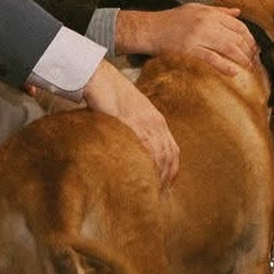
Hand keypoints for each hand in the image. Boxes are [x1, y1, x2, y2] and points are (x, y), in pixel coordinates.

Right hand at [82, 59, 178, 184]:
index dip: (171, 171)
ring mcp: (143, 123)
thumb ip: (138, 129)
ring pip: (157, 156)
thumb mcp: (133, 112)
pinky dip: (142, 164)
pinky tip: (137, 176)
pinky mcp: (129, 124)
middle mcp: (155, 123)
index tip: (165, 186)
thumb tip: (135, 148)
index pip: (173, 151)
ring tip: (147, 192)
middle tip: (156, 195)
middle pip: (168, 157)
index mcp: (158, 120)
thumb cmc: (112, 95)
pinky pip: (140, 148)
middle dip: (165, 178)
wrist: (101, 78)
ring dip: (155, 176)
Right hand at [116, 3, 258, 75]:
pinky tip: (233, 72)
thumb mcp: (195, 9)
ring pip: (228, 47)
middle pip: (236, 37)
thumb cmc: (170, 20)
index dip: (250, 38)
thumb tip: (238, 13)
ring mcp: (198, 36)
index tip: (254, 48)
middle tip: (255, 61)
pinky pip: (212, 59)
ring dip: (242, 59)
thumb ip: (218, 11)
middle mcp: (206, 23)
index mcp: (209, 13)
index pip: (238, 25)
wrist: (149, 29)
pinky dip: (225, 66)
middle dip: (249, 50)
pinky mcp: (189, 50)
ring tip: (249, 67)